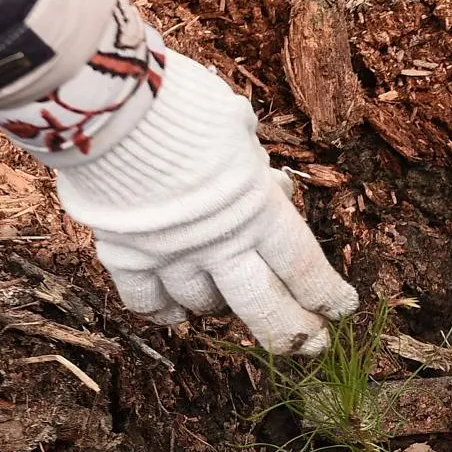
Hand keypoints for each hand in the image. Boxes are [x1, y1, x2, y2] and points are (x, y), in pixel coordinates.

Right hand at [50, 43, 357, 354]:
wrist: (111, 108)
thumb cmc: (184, 106)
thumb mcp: (239, 131)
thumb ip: (256, 172)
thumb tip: (275, 190)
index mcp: (257, 212)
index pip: (303, 268)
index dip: (326, 295)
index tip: (341, 309)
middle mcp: (219, 245)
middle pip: (263, 306)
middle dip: (292, 332)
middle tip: (311, 344)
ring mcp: (171, 256)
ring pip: (204, 306)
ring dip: (222, 307)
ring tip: (232, 302)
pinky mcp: (125, 256)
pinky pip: (146, 302)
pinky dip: (162, 309)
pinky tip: (173, 311)